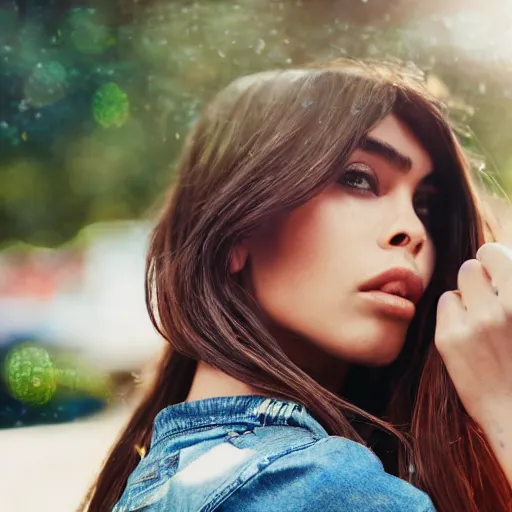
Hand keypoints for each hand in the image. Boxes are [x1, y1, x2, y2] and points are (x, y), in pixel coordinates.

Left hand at [435, 242, 511, 435]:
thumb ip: (510, 291)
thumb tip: (492, 261)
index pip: (493, 253)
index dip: (492, 260)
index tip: (495, 272)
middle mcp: (505, 308)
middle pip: (469, 267)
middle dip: (476, 279)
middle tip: (485, 298)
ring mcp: (475, 324)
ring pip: (454, 289)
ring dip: (465, 300)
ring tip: (479, 322)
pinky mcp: (449, 339)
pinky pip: (444, 308)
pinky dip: (453, 318)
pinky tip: (468, 338)